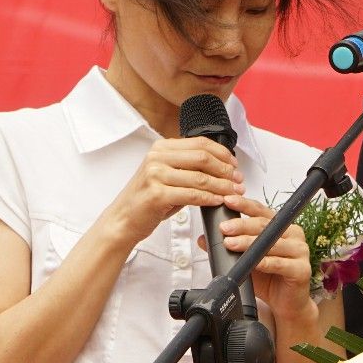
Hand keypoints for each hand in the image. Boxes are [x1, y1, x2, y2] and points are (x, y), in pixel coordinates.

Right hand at [106, 136, 241, 240]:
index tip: (235, 165)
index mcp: (161, 148)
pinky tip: (218, 202)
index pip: (200, 143)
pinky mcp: (157, 194)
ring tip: (233, 193)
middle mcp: (157, 157)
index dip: (222, 154)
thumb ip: (187, 168)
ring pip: (200, 177)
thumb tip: (221, 167)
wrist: (124, 219)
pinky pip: (192, 195)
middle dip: (225, 170)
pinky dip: (209, 199)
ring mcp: (155, 174)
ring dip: (222, 186)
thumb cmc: (147, 200)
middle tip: (238, 181)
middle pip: (203, 158)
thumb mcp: (166, 176)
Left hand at [222, 195, 314, 315]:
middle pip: (265, 225)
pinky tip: (251, 262)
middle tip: (224, 228)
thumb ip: (229, 247)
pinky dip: (264, 262)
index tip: (227, 201)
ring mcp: (300, 251)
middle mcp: (293, 235)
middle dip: (242, 225)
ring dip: (249, 243)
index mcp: (280, 227)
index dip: (244, 205)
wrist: (286, 304)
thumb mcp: (245, 259)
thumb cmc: (269, 279)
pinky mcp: (302, 269)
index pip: (261, 211)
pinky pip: (280, 263)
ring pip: (271, 243)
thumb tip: (203, 238)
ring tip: (231, 244)